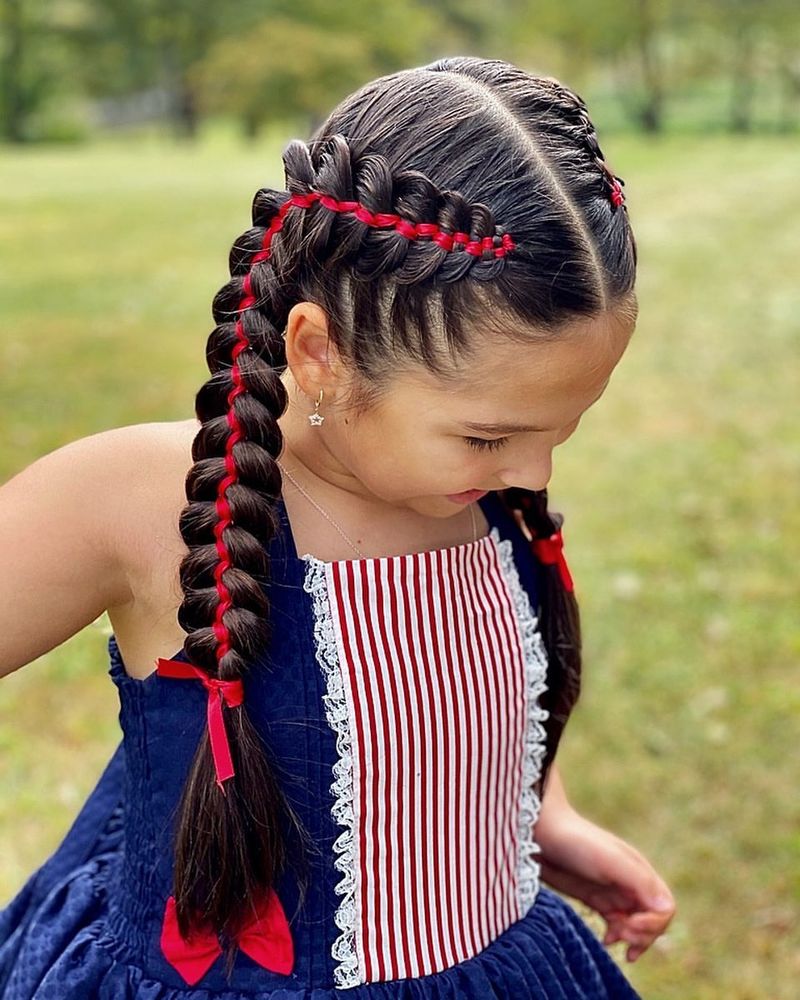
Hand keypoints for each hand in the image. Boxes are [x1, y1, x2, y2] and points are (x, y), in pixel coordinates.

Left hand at [536, 809, 675, 962]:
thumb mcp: (610, 861)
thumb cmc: (577, 843)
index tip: (629, 924)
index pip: (664, 908)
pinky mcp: (596, 899)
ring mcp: (613, 891)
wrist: (543, 833)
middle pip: (653, 920)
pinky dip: (616, 936)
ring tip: (613, 938)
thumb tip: (666, 909)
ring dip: (631, 937)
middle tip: (621, 935)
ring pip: (636, 925)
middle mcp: (631, 883)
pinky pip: (617, 924)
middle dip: (643, 934)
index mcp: (640, 872)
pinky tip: (605, 940)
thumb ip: (639, 882)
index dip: (653, 924)